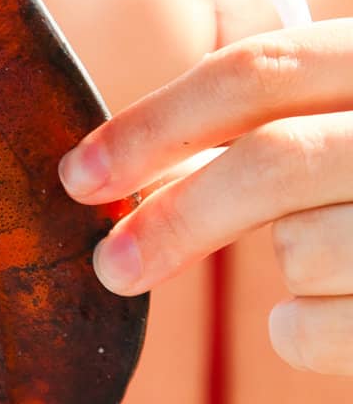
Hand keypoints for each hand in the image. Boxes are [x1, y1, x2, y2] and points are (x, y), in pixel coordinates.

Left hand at [59, 20, 352, 374]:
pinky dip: (308, 333)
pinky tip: (346, 312)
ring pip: (305, 253)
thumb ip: (281, 111)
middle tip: (108, 265)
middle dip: (174, 217)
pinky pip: (322, 330)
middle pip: (274, 162)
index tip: (78, 173)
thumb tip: (122, 167)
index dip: (155, 121)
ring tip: (329, 264)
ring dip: (285, 271)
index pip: (262, 70)